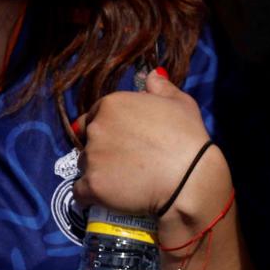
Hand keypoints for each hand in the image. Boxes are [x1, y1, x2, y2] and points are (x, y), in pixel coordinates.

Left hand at [72, 70, 230, 237]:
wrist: (188, 177)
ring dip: (98, 171)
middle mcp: (96, 128)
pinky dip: (92, 194)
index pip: (95, 114)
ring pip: (84, 165)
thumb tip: (152, 74)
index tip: (126, 138)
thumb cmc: (187, 136)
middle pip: (87, 139)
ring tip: (124, 179)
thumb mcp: (180, 102)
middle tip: (127, 158)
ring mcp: (90, 158)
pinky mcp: (90, 186)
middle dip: (102, 148)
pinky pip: (81, 192)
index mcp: (112, 104)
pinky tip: (111, 195)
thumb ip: (161, 87)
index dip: (110, 127)